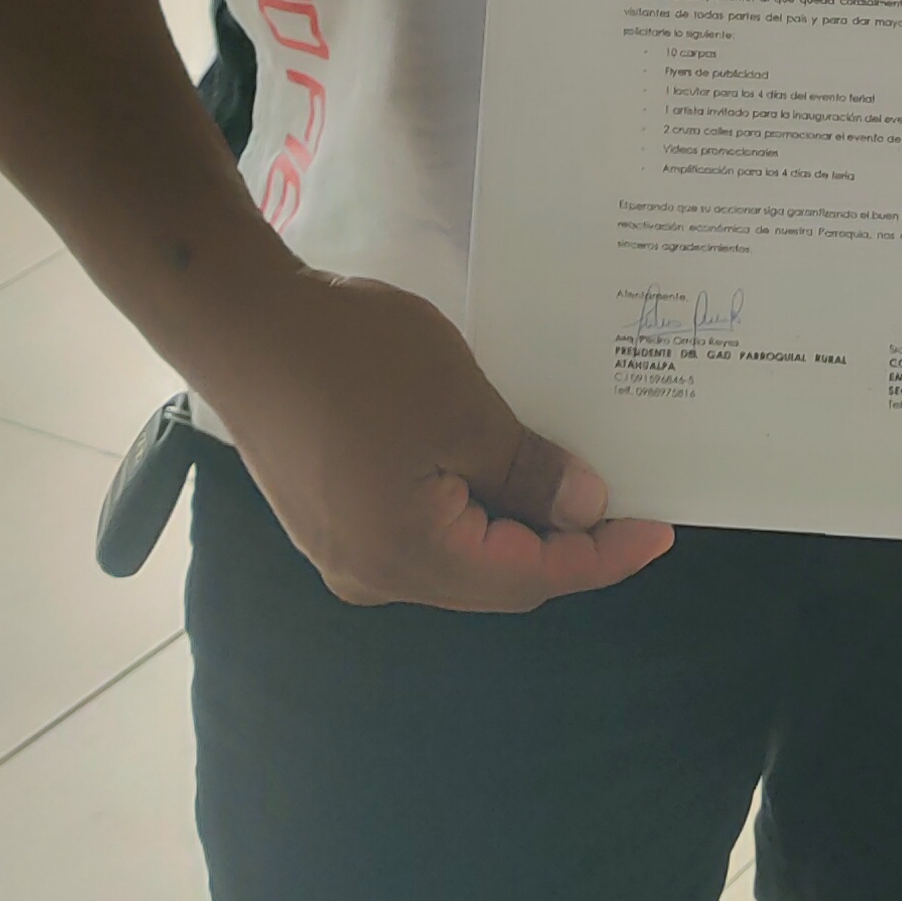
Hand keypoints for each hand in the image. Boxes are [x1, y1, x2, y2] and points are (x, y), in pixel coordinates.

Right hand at [198, 259, 672, 609]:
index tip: (659, 530)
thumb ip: (528, 473)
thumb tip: (584, 511)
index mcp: (409, 560)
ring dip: (514, 521)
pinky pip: (421, 525)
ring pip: (457, 552)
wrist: (242, 321)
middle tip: (622, 497)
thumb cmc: (357, 363)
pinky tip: (499, 464)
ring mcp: (343, 548)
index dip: (600, 558)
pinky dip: (470, 503)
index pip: (528, 579)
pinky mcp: (329, 514)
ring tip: (569, 475)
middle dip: (560, 542)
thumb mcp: (464, 411)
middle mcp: (373, 574)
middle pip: (492, 576)